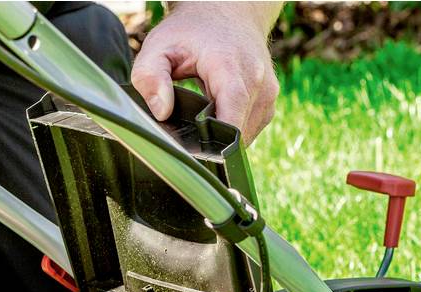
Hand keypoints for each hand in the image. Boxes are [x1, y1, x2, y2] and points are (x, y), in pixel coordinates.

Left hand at [131, 2, 280, 143]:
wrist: (228, 10)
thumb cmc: (191, 30)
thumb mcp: (158, 46)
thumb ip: (150, 77)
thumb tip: (161, 112)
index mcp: (230, 68)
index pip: (232, 121)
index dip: (212, 142)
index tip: (193, 148)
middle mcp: (257, 81)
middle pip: (237, 134)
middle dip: (212, 140)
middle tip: (190, 131)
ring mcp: (268, 92)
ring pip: (246, 136)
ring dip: (224, 135)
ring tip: (204, 117)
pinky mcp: (270, 100)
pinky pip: (252, 129)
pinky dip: (234, 128)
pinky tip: (218, 114)